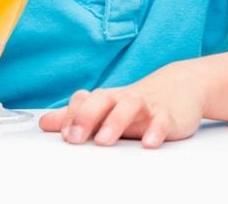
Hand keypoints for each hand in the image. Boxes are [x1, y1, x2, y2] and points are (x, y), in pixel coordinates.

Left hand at [38, 65, 203, 147]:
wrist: (182, 84)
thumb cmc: (139, 101)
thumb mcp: (108, 106)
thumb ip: (77, 115)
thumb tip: (45, 123)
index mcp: (107, 99)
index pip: (84, 100)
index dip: (71, 116)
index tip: (64, 134)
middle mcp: (124, 100)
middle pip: (103, 100)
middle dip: (87, 117)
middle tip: (75, 137)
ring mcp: (147, 106)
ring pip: (131, 107)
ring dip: (116, 122)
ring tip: (105, 141)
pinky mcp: (169, 116)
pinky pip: (162, 121)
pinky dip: (156, 131)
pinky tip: (149, 142)